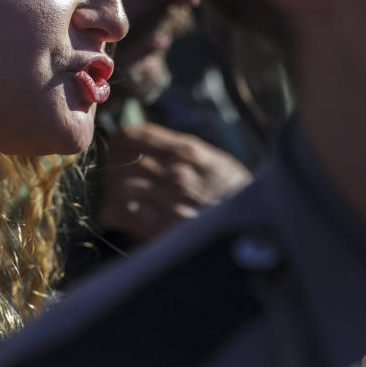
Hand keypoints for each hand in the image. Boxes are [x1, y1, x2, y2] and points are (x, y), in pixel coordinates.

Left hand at [97, 122, 250, 241]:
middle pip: (121, 160)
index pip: (134, 135)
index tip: (116, 150)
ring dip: (110, 191)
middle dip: (111, 168)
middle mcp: (176, 172)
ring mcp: (169, 200)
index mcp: (188, 151)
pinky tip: (113, 215)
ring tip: (114, 197)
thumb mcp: (216, 161)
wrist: (255, 230)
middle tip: (111, 176)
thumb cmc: (234, 194)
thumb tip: (145, 141)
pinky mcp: (164, 229)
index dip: (118, 142)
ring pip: (119, 185)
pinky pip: (123, 213)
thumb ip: (184, 151)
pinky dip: (111, 212)